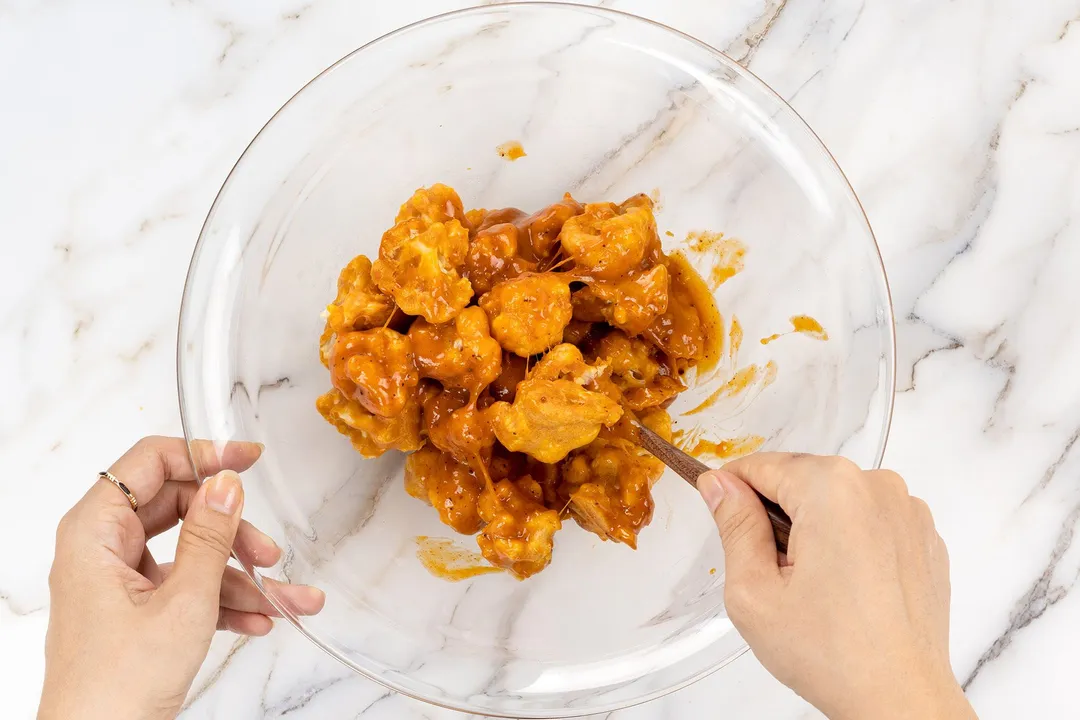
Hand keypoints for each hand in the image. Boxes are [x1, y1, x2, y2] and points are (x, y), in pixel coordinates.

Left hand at [39, 436, 324, 719]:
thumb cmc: (116, 687)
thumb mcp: (183, 602)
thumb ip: (210, 536)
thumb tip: (227, 484)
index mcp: (96, 532)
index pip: (150, 462)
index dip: (201, 453)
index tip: (246, 458)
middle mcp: (104, 549)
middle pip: (180, 508)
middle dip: (232, 530)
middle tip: (268, 548)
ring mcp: (122, 582)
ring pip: (193, 554)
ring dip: (242, 576)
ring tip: (287, 597)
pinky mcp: (139, 611)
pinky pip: (190, 588)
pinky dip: (227, 602)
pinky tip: (262, 620)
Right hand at [697, 453, 976, 719]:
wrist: (899, 699)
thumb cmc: (832, 653)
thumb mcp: (752, 589)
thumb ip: (733, 524)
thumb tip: (720, 486)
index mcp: (831, 488)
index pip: (761, 466)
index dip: (730, 488)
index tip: (718, 509)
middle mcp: (877, 487)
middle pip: (801, 480)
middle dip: (776, 515)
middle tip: (770, 572)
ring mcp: (907, 512)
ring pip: (836, 500)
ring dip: (814, 528)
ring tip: (811, 587)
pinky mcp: (923, 538)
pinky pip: (869, 522)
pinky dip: (850, 543)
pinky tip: (844, 589)